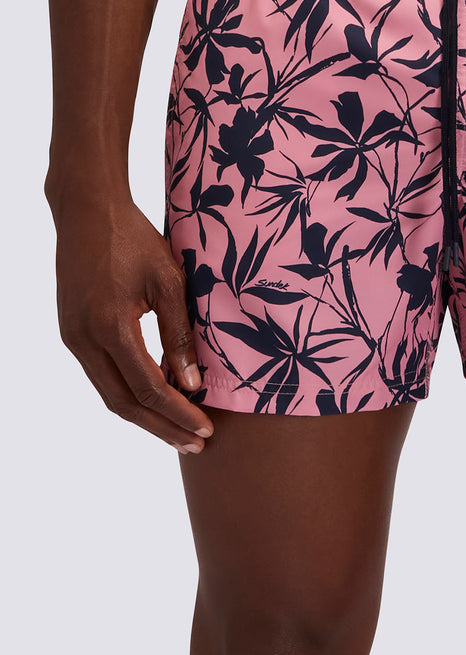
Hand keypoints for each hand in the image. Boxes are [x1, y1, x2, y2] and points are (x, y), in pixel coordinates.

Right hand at [49, 194, 213, 451]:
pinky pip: (101, 375)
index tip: (206, 429)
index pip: (149, 388)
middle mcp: (84, 339)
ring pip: (109, 393)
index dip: (178, 413)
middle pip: (124, 404)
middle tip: (195, 444)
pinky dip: (129, 393)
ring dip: (145, 416)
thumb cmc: (134, 239)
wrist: (87, 211)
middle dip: (161, 428)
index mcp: (111, 326)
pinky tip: (155, 398)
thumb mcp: (169, 281)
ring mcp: (73, 337)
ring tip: (179, 431)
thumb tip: (193, 384)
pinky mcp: (71, 332)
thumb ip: (180, 334)